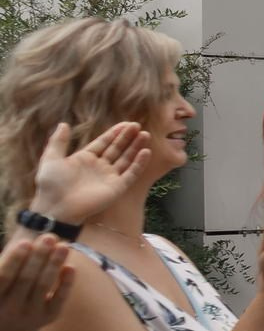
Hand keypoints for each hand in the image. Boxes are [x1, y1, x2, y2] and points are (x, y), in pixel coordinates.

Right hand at [0, 234, 73, 330]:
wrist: (9, 330)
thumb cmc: (2, 293)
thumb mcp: (0, 283)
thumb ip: (7, 263)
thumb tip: (29, 242)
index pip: (3, 277)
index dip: (14, 259)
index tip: (26, 241)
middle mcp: (9, 308)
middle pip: (26, 279)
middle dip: (39, 256)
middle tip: (50, 237)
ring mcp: (30, 314)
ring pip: (43, 286)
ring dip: (54, 264)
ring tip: (64, 246)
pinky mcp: (48, 317)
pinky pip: (59, 299)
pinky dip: (66, 283)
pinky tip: (70, 267)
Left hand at [28, 121, 149, 225]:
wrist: (56, 207)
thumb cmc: (51, 184)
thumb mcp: (51, 159)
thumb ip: (58, 142)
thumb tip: (64, 124)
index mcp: (85, 159)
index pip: (104, 143)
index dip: (115, 133)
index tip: (126, 124)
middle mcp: (100, 166)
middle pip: (117, 149)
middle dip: (127, 137)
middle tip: (137, 125)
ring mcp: (109, 177)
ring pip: (126, 159)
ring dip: (136, 147)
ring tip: (145, 134)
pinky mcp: (117, 188)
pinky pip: (131, 174)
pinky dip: (139, 164)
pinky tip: (146, 152)